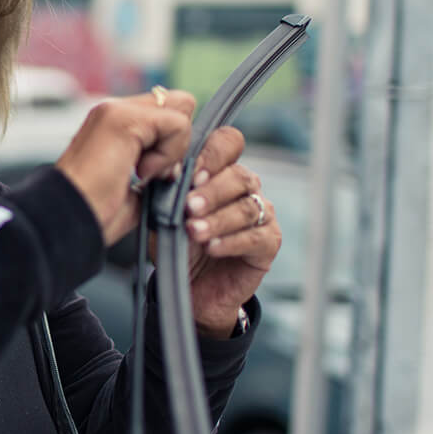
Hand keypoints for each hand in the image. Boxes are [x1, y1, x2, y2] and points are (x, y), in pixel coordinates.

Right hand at [55, 88, 196, 246]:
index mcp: (116, 123)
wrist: (68, 220)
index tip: (154, 174)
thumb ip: (155, 167)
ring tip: (142, 173)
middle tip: (153, 171)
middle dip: (178, 138)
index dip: (174, 142)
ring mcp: (116, 110)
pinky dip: (168, 154)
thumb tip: (179, 167)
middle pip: (180, 102)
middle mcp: (115, 110)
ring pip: (181, 108)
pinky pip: (176, 124)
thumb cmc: (94, 212)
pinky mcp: (123, 119)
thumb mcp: (134, 187)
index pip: (170, 110)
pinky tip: (140, 172)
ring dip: (172, 149)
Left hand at [181, 126, 280, 337]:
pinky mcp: (270, 242)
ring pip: (248, 207)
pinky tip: (213, 248)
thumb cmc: (179, 245)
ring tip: (194, 231)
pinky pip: (257, 236)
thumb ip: (164, 193)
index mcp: (220, 171)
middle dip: (212, 191)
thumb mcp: (163, 216)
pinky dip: (232, 241)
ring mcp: (262, 214)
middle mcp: (245, 188)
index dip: (213, 155)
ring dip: (218, 219)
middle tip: (189, 206)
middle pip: (239, 176)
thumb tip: (166, 173)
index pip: (228, 144)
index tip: (191, 174)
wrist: (192, 288)